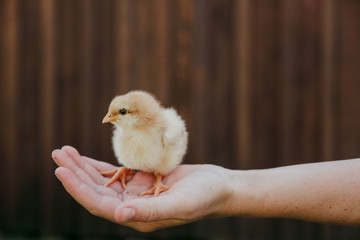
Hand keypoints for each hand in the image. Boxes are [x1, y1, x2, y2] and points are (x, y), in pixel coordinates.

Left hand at [52, 146, 231, 231]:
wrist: (218, 186)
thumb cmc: (204, 196)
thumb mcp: (181, 204)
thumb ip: (150, 211)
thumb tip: (119, 215)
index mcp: (137, 216)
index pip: (99, 205)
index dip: (79, 189)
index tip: (61, 171)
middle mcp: (131, 207)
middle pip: (95, 191)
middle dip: (75, 173)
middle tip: (58, 153)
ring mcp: (135, 193)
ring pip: (101, 181)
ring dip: (82, 167)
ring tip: (65, 151)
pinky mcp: (140, 181)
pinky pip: (114, 173)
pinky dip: (98, 165)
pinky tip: (84, 157)